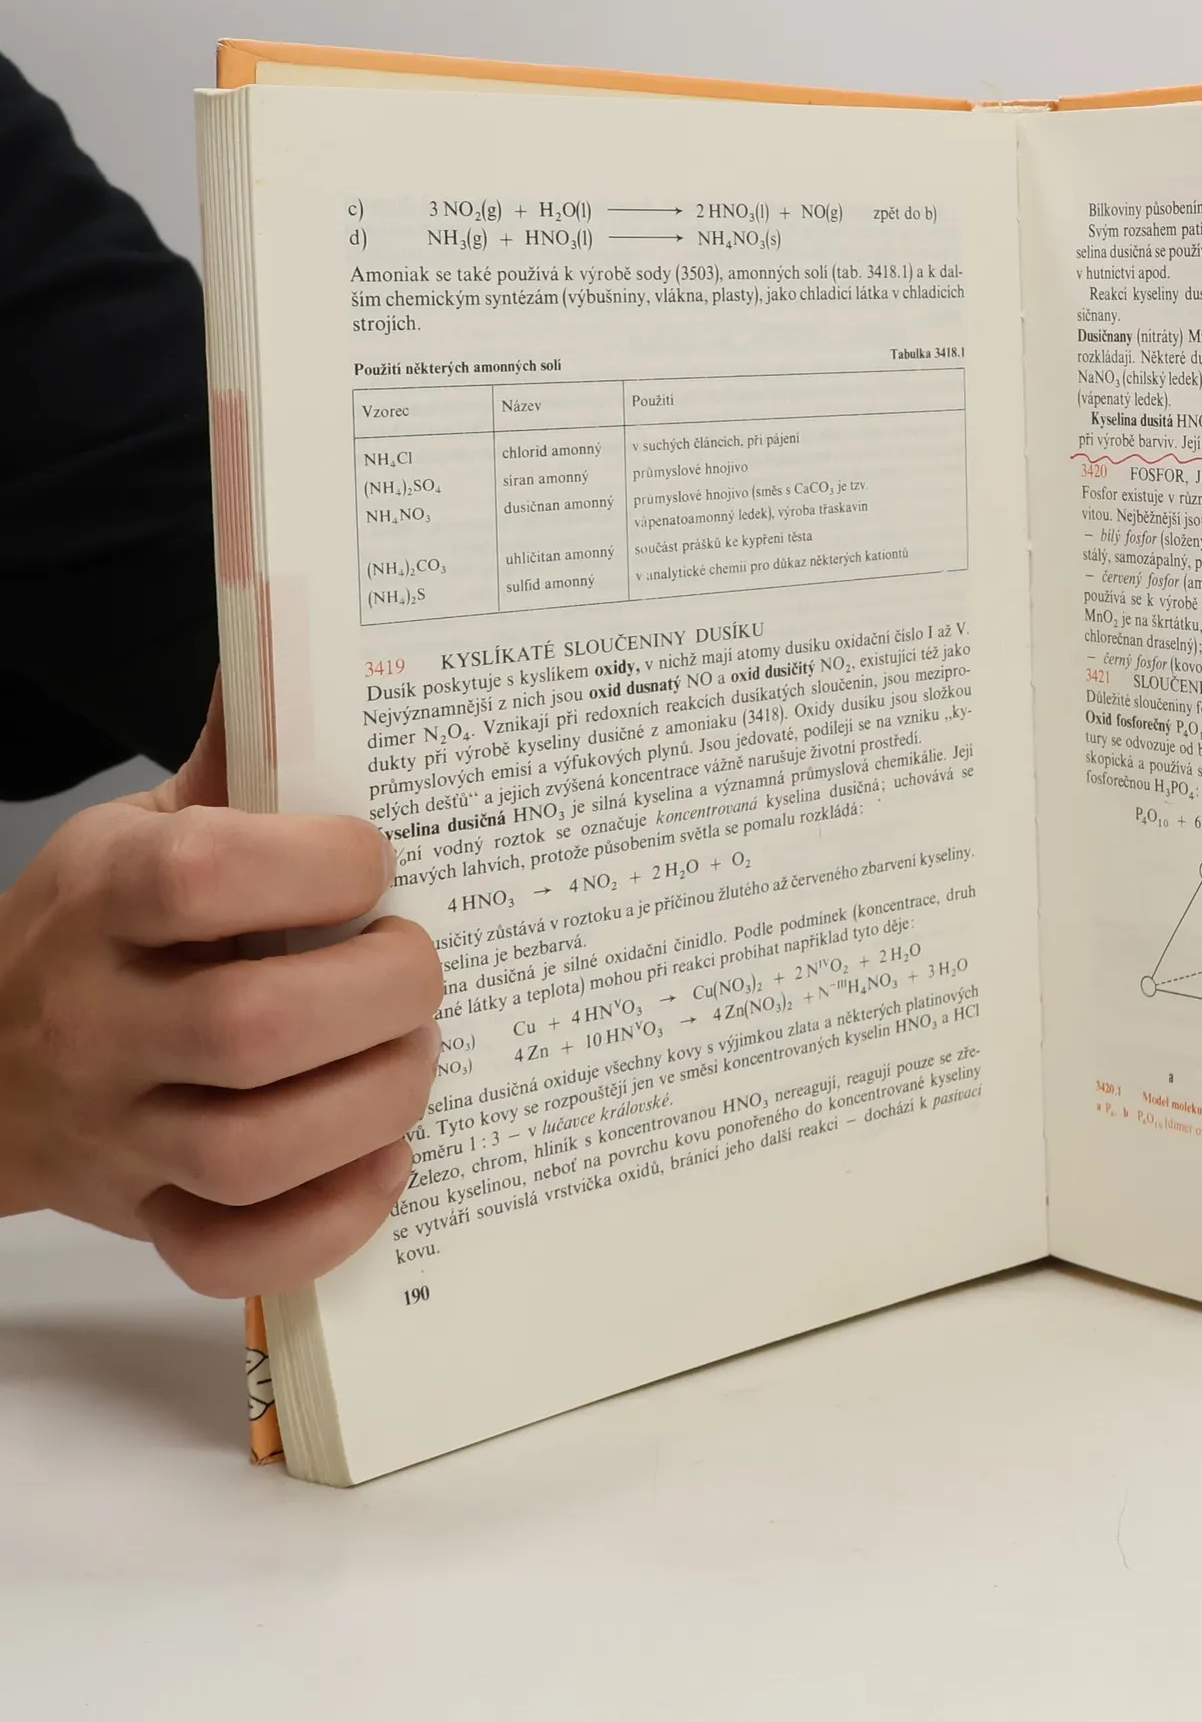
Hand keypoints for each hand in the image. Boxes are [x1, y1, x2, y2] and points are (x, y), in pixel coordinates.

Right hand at [0, 681, 442, 1292]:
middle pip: (256, 1025)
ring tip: (416, 1056)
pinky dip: (329, 1219)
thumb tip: (309, 633)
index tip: (379, 860)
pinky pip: (235, 1254)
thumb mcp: (137, 829)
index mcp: (107, 898)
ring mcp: (119, 1133)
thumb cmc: (96, 929)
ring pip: (258, 1148)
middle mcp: (100, 1020)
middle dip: (382, 992)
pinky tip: (383, 1160)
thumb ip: (235, 765)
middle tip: (420, 966)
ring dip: (375, 1102)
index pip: (209, 878)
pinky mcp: (147, 1216)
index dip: (324, 865)